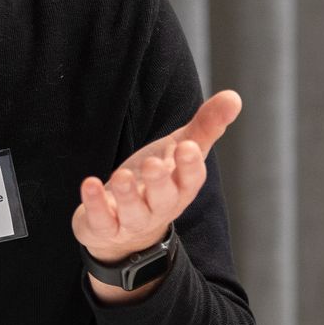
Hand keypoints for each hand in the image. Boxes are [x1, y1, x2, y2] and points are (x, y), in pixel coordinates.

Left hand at [72, 89, 241, 269]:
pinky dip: (96, 204)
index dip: (190, 166)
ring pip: (133, 212)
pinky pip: (101, 220)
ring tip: (122, 175)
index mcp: (181, 187)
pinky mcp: (104, 227)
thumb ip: (206, 125)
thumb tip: (234, 97)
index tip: (188, 147)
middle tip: (153, 164)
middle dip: (159, 182)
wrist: (126, 226)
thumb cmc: (158, 180)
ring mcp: (132, 220)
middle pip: (164, 198)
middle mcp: (160, 207)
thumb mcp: (180, 149)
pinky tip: (90, 184)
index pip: (192, 180)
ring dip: (128, 195)